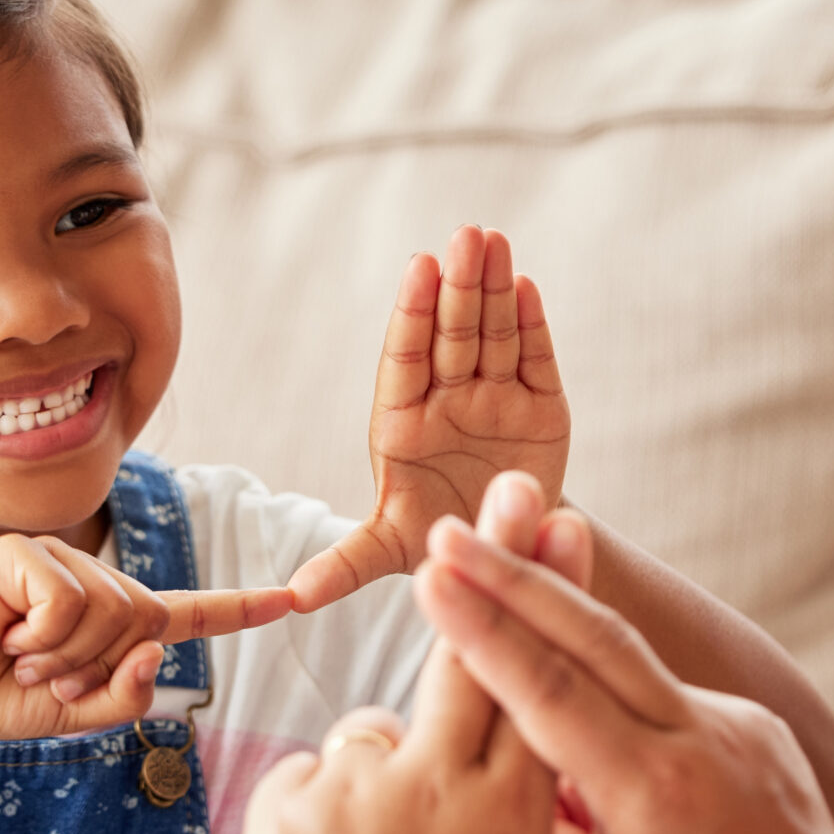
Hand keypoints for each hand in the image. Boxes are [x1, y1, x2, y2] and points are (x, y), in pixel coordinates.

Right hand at [0, 533, 289, 741]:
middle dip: (94, 668)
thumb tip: (161, 649)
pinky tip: (5, 634)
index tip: (293, 599)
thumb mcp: (74, 712)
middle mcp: (94, 579)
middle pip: (145, 622)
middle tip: (38, 674)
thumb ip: (125, 695)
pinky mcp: (26, 552)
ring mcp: (60, 558)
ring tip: (18, 655)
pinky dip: (41, 634)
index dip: (239, 608)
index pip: (187, 611)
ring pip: (111, 613)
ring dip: (63, 655)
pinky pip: (69, 602)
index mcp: (113, 618)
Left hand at [237, 488, 555, 833]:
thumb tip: (497, 775)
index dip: (541, 594)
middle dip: (481, 569)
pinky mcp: (289, 805)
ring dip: (373, 780)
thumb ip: (511, 823)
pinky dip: (314, 817)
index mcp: (515, 808)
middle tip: (497, 493)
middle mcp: (444, 778)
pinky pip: (307, 781)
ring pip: (370, 736)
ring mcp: (360, 787)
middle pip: (462, 653)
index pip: (531, 677)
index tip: (549, 519)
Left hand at [288, 226, 568, 613]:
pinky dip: (533, 325)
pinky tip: (526, 285)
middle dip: (458, 287)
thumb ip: (348, 563)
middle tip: (465, 236)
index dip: (414, 314)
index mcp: (403, 422)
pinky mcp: (542, 406)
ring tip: (493, 241)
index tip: (420, 269)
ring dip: (493, 287)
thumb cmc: (437, 536)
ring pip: (493, 335)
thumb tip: (291, 597)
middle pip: (452, 335)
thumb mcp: (390, 552)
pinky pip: (535, 358)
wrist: (504, 547)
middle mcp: (448, 399)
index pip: (406, 359)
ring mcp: (495, 397)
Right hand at [413, 473, 833, 833]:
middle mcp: (697, 739)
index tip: (431, 575)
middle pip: (593, 634)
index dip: (483, 628)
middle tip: (450, 529)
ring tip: (494, 560)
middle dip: (513, 573)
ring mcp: (733, 722)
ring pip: (625, 652)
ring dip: (555, 606)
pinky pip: (659, 688)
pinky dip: (605, 678)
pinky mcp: (752, 721)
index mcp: (650, 794)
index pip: (549, 691)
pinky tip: (571, 681)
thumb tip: (497, 769)